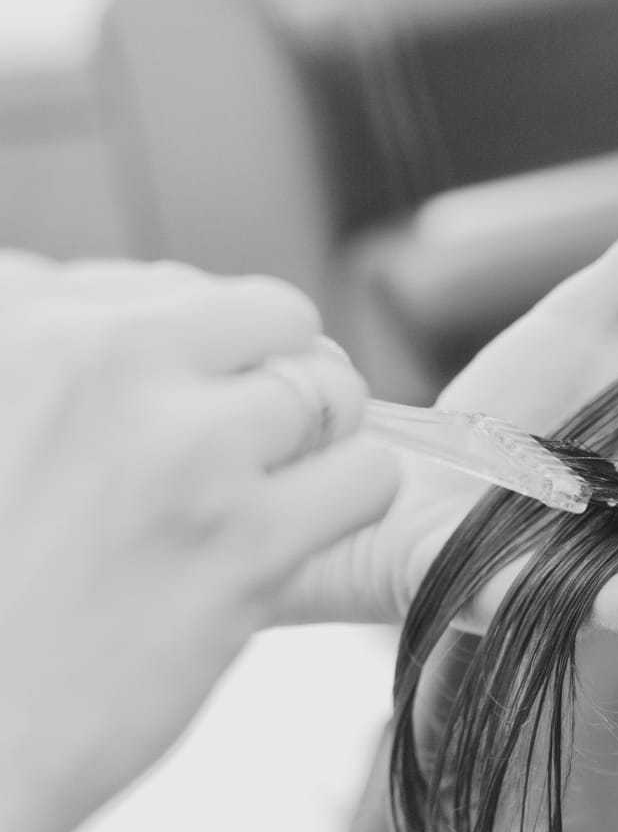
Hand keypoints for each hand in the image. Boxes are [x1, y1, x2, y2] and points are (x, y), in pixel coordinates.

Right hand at [0, 256, 398, 831]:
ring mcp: (182, 453)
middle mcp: (104, 368)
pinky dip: (352, 496)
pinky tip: (301, 532)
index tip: (196, 399)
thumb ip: (54, 355)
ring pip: (332, 391)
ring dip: (324, 438)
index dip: (209, 349)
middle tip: (264, 436)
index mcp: (25, 325)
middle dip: (285, 373)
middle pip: (275, 318)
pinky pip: (368, 475)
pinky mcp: (243, 545)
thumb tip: (142, 310)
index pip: (174, 286)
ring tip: (281, 486)